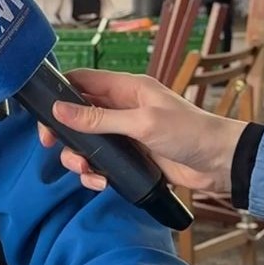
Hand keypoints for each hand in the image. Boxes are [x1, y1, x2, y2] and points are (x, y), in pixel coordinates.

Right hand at [38, 69, 245, 194]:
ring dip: (79, 158)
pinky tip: (102, 183)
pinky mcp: (130, 157)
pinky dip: (96, 173)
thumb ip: (99, 119)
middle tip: (53, 147)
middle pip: (78, 115)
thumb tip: (60, 110)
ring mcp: (125, 134)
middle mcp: (122, 108)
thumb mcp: (142, 123)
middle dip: (64, 133)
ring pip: (87, 142)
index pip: (83, 81)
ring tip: (86, 171)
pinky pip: (102, 163)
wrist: (218, 164)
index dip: (60, 94)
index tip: (44, 114)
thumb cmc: (189, 133)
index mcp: (127, 88)